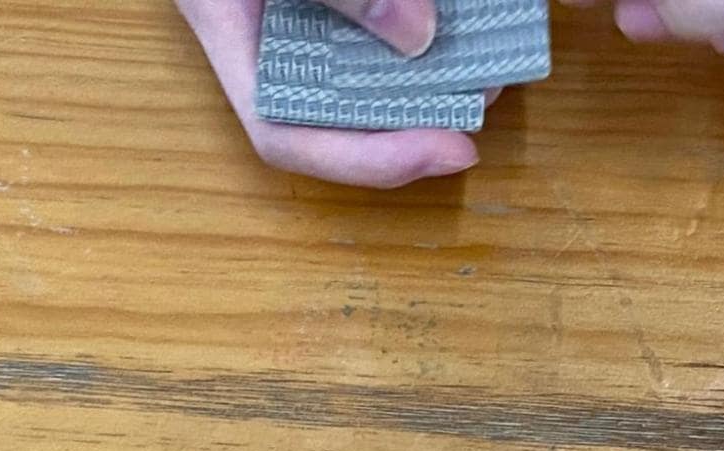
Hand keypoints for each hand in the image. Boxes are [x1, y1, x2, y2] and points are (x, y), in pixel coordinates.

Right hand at [176, 0, 478, 188]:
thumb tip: (414, 33)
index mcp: (230, 34)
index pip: (285, 134)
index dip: (369, 161)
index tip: (453, 149)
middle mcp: (269, 35)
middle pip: (339, 110)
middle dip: (420, 115)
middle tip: (491, 89)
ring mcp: (305, 15)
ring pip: (370, 66)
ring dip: (436, 70)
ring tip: (493, 56)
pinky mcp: (343, 0)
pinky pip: (384, 21)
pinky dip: (426, 22)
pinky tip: (470, 14)